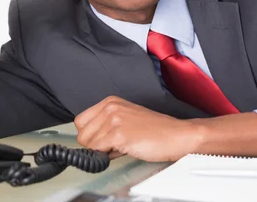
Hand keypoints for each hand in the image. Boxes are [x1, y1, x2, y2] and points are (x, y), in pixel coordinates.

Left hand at [74, 96, 202, 161]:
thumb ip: (105, 125)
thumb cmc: (155, 130)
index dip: (90, 135)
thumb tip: (89, 142)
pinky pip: (98, 152)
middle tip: (114, 145)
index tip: (102, 140)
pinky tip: (124, 150)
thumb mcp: (126, 118)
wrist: (176, 135)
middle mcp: (110, 107)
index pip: (80, 121)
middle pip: (82, 134)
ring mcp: (113, 119)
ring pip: (89, 144)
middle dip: (94, 145)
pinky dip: (108, 156)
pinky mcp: (118, 134)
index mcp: (110, 101)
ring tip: (123, 146)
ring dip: (103, 151)